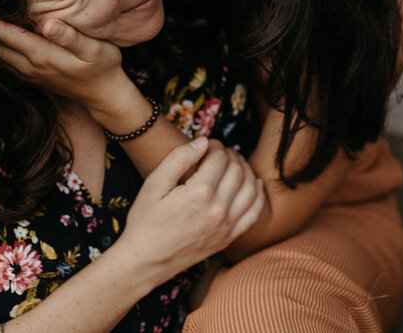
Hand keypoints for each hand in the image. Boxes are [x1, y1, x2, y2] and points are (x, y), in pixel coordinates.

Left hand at [0, 11, 128, 107]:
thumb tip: (48, 23)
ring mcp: (30, 74)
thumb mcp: (94, 49)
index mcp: (41, 54)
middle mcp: (30, 65)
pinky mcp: (33, 78)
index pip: (6, 34)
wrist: (105, 96)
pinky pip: (5, 63)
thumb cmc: (103, 67)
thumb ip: (70, 36)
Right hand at [119, 138, 264, 280]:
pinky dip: (258, 194)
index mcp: (199, 193)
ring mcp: (226, 225)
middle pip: (237, 170)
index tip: (208, 144)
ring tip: (234, 163)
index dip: (216, 145)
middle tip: (219, 152)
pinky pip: (254, 212)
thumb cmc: (145, 220)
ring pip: (250, 188)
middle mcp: (218, 209)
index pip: (220, 158)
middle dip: (230, 155)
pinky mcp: (228, 238)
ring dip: (246, 170)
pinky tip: (254, 183)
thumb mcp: (154, 184)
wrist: (145, 260)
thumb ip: (178, 158)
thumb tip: (203, 141)